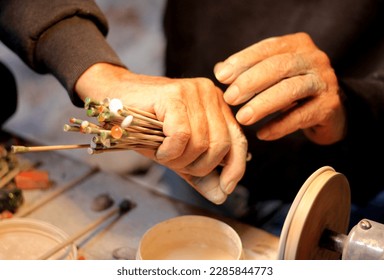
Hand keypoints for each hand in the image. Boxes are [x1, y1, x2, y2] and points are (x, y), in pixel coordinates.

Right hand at [75, 63, 247, 203]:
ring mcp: (194, 92)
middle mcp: (211, 95)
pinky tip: (158, 147)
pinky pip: (181, 136)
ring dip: (179, 159)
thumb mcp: (178, 154)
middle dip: (199, 166)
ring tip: (163, 152)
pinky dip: (169, 150)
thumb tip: (222, 196)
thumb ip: (200, 173)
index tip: (226, 187)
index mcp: (218, 106)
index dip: (236, 167)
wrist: (115, 100)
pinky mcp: (175, 94)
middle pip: (222, 145)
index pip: (238, 140)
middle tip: (176, 163)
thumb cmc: (147, 126)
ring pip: (201, 142)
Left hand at [214, 32, 345, 144]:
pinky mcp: (329, 106)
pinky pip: (301, 116)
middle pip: (279, 66)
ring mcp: (325, 82)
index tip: (222, 77)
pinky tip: (262, 134)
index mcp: (297, 45)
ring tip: (243, 118)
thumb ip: (247, 70)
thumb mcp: (271, 75)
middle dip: (251, 82)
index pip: (267, 48)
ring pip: (291, 90)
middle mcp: (314, 59)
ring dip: (263, 104)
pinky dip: (279, 126)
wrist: (330, 110)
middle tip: (230, 98)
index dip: (243, 61)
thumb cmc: (293, 89)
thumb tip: (220, 71)